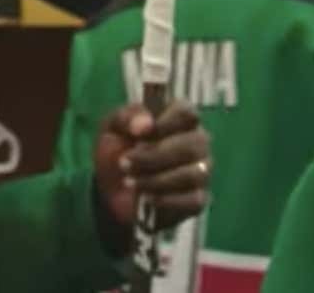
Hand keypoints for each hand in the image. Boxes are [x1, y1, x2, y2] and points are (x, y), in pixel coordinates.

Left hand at [93, 101, 210, 232]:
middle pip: (192, 146)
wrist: (112, 190)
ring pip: (193, 174)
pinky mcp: (198, 198)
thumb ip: (126, 118)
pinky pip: (194, 200)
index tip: (137, 136)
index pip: (187, 113)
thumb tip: (146, 124)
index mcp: (179, 117)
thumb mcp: (112, 128)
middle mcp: (197, 141)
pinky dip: (167, 201)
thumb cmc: (117, 150)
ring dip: (157, 180)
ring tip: (130, 183)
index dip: (164, 124)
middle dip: (154, 157)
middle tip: (124, 163)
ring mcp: (201, 170)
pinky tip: (146, 199)